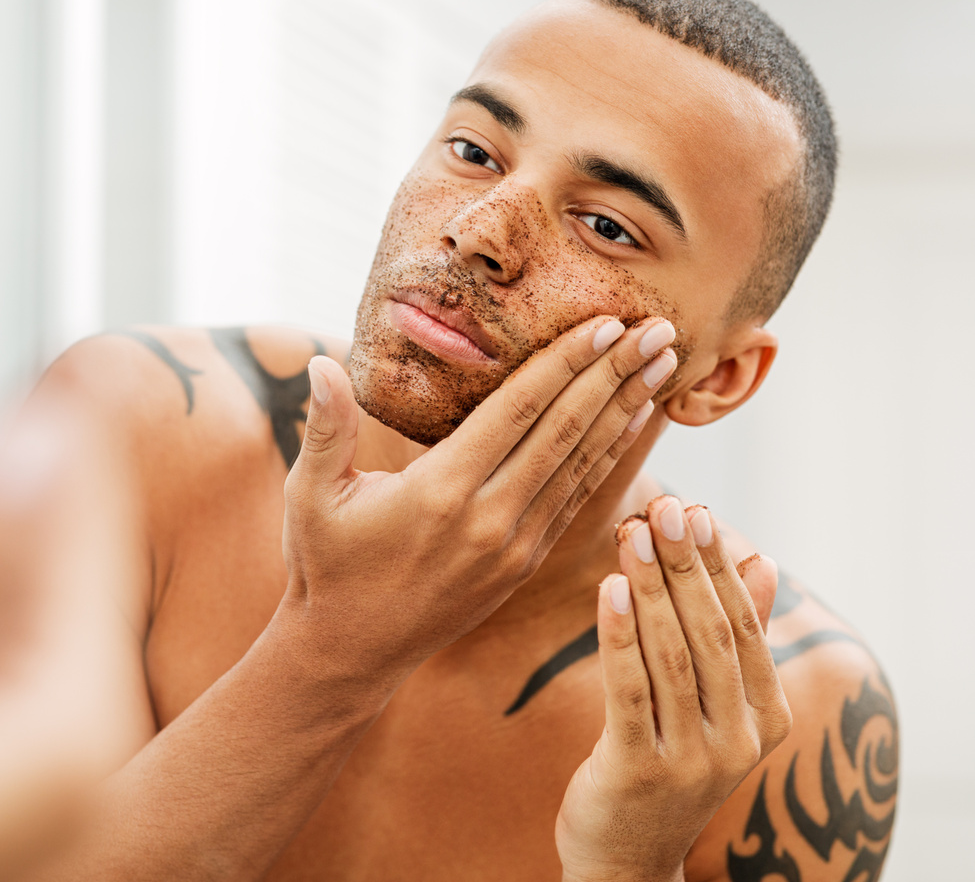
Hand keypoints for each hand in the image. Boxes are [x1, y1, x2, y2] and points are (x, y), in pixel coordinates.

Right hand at [0, 392, 137, 881]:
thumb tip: (31, 450)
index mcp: (72, 732)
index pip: (92, 544)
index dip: (67, 449)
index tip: (71, 373)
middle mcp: (82, 744)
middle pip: (77, 566)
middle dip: (49, 482)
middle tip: (50, 389)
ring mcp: (47, 752)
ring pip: (43, 592)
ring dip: (18, 521)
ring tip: (15, 436)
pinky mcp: (7, 750)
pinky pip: (11, 633)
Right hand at [280, 316, 677, 678]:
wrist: (349, 652)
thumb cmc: (325, 565)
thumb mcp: (310, 495)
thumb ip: (325, 428)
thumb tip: (319, 364)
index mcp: (440, 492)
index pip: (518, 411)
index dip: (566, 363)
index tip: (607, 323)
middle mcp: (487, 519)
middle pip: (564, 432)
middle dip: (615, 375)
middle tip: (659, 329)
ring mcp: (512, 547)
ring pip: (581, 467)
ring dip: (625, 413)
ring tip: (664, 366)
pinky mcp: (522, 565)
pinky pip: (576, 502)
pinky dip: (610, 461)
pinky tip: (634, 427)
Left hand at [555, 498, 788, 881]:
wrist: (626, 858)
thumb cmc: (666, 765)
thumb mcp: (712, 705)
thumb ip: (736, 637)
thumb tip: (761, 561)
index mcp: (765, 716)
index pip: (742, 624)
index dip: (718, 564)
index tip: (696, 510)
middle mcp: (738, 738)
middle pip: (710, 632)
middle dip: (685, 564)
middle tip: (664, 507)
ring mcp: (692, 759)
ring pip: (672, 655)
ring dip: (649, 586)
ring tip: (629, 533)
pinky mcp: (638, 770)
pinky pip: (630, 690)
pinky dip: (620, 635)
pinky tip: (608, 589)